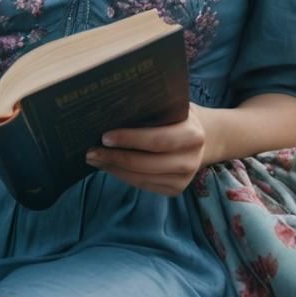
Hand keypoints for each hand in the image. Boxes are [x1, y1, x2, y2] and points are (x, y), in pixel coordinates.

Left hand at [85, 103, 211, 195]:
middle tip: (90, 151)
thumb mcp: (173, 107)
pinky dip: (123, 176)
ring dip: (114, 169)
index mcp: (192, 135)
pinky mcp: (175, 190)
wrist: (205, 138)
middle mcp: (190, 160)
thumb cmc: (179, 117)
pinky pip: (143, 185)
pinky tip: (108, 166)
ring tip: (93, 158)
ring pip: (142, 177)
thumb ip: (152, 108)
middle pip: (146, 163)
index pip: (157, 140)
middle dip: (115, 158)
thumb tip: (112, 106)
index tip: (104, 137)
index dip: (130, 140)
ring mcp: (184, 179)